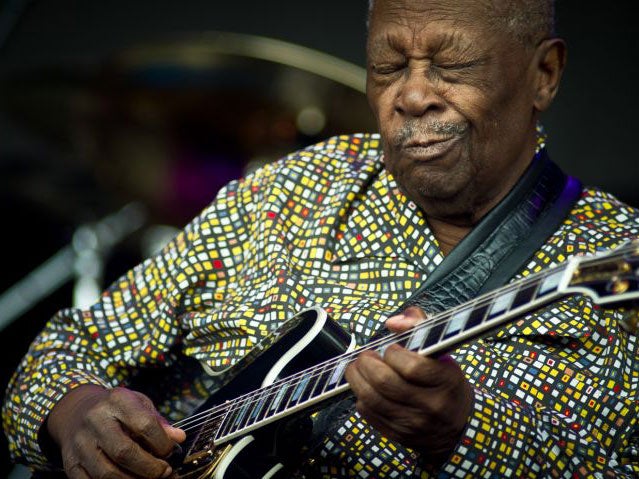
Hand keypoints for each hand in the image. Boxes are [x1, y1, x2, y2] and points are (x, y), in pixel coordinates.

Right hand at [46, 385, 185, 477]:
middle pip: (124, 452)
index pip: (144, 424)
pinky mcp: (70, 463)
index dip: (162, 443)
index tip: (171, 451)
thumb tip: (179, 438)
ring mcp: (80, 443)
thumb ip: (158, 422)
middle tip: (165, 472)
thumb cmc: (117, 409)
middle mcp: (95, 420)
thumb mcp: (139, 404)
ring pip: (106, 473)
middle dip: (149, 468)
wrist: (77, 411)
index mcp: (117, 400)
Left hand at [345, 307, 473, 459]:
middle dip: (367, 363)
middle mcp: (431, 405)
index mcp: (446, 381)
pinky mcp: (398, 435)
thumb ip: (418, 326)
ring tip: (358, 367)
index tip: (391, 348)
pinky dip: (361, 397)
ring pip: (371, 399)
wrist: (458, 427)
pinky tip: (365, 388)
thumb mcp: (442, 352)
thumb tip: (392, 322)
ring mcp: (413, 423)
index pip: (412, 367)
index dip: (393, 353)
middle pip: (385, 382)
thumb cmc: (445, 382)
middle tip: (366, 356)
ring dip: (356, 378)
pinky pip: (368, 414)